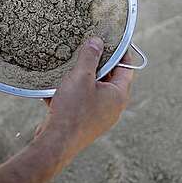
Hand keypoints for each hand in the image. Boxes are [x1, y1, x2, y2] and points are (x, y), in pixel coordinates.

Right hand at [33, 37, 133, 165]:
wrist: (56, 142)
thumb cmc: (73, 110)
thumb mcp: (81, 76)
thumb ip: (90, 56)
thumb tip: (97, 41)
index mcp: (119, 95)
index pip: (127, 68)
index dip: (120, 52)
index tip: (111, 39)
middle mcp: (113, 108)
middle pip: (109, 79)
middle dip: (97, 64)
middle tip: (87, 49)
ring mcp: (99, 117)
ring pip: (93, 90)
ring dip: (81, 78)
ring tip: (69, 67)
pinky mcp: (84, 123)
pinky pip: (80, 102)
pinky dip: (71, 93)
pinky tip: (54, 87)